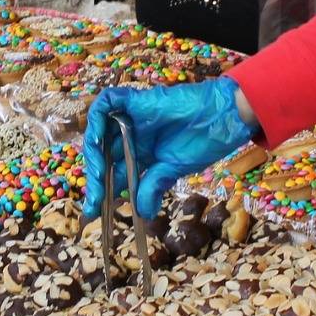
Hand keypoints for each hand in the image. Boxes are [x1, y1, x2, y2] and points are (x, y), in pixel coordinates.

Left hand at [82, 78, 257, 218]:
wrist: (222, 118)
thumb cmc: (202, 143)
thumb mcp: (173, 170)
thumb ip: (153, 187)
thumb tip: (142, 214)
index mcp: (141, 155)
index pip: (114, 175)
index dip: (102, 193)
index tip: (93, 213)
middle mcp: (132, 138)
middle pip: (103, 157)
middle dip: (96, 180)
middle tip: (94, 200)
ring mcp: (131, 119)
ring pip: (99, 133)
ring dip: (94, 154)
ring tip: (100, 175)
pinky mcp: (134, 101)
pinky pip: (107, 104)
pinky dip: (97, 120)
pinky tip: (98, 140)